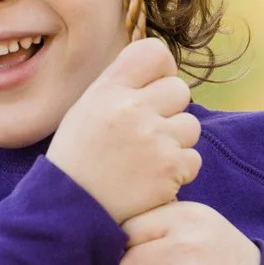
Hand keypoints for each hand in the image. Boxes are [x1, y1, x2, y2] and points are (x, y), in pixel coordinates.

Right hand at [47, 38, 200, 222]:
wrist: (71, 212)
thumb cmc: (79, 161)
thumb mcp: (85, 111)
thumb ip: (119, 87)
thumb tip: (159, 70)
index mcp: (108, 91)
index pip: (154, 53)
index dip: (161, 69)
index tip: (155, 88)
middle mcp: (131, 109)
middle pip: (179, 89)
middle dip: (170, 110)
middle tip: (148, 133)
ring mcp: (153, 139)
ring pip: (191, 125)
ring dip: (176, 142)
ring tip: (147, 159)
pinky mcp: (170, 169)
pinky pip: (193, 158)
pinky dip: (178, 171)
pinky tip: (152, 179)